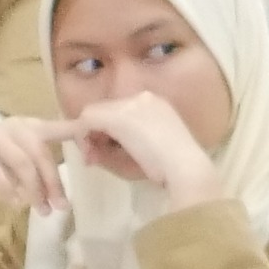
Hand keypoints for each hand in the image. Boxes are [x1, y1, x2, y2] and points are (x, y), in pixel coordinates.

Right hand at [0, 120, 75, 211]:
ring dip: (34, 190)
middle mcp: (15, 128)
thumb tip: (62, 194)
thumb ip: (41, 166)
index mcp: (32, 127)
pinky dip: (9, 190)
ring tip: (41, 211)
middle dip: (54, 182)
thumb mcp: (21, 156)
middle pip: (41, 154)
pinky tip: (16, 204)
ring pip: (22, 164)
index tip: (92, 158)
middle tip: (62, 207)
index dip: (79, 138)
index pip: (62, 127)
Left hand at [71, 91, 225, 211]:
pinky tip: (88, 152)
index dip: (108, 132)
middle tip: (92, 157)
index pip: (121, 112)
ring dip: (90, 134)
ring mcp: (130, 104)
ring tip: (91, 157)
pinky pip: (89, 118)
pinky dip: (83, 134)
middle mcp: (143, 98)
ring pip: (95, 112)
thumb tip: (89, 154)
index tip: (105, 152)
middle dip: (96, 132)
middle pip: (107, 109)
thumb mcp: (141, 159)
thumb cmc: (169, 170)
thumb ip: (114, 153)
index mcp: (156, 106)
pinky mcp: (118, 115)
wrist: (185, 168)